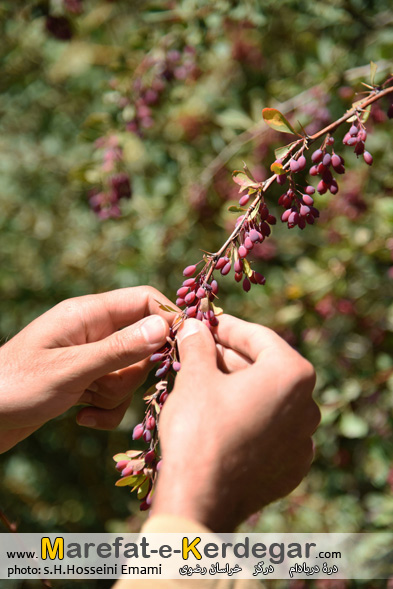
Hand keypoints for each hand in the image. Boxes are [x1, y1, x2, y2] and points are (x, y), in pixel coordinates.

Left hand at [0, 287, 173, 452]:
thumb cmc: (15, 386)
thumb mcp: (71, 368)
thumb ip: (120, 348)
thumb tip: (165, 327)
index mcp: (88, 313)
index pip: (144, 300)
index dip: (167, 319)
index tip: (181, 349)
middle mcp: (93, 331)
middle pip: (143, 342)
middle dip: (132, 372)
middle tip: (107, 386)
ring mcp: (90, 357)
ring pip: (131, 372)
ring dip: (117, 396)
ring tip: (86, 406)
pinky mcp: (86, 381)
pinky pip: (116, 393)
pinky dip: (106, 410)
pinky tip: (82, 418)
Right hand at [152, 315, 319, 531]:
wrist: (201, 499)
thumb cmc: (199, 429)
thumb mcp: (195, 377)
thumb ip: (199, 344)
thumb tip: (194, 325)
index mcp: (293, 374)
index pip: (259, 337)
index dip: (228, 327)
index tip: (207, 323)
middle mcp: (309, 405)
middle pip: (267, 368)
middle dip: (233, 357)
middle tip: (202, 351)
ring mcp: (304, 440)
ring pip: (270, 400)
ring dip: (241, 387)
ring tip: (207, 381)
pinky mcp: (293, 466)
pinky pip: (273, 430)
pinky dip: (251, 418)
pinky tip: (222, 416)